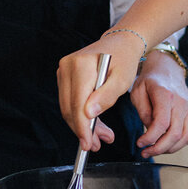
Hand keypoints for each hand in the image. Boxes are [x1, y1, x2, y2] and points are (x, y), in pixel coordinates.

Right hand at [57, 32, 146, 150]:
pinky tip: (94, 124)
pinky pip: (69, 102)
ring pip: (68, 108)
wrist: (120, 44)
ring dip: (82, 126)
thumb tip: (88, 114)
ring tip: (100, 137)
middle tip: (99, 144)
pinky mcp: (64, 76)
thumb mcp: (122, 79)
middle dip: (83, 130)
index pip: (77, 103)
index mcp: (81, 64)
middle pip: (70, 108)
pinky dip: (80, 116)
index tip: (88, 144)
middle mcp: (67, 66)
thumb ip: (106, 96)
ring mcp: (63, 71)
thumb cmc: (124, 59)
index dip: (82, 127)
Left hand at [130, 51, 187, 157]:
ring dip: (170, 149)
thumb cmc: (150, 81)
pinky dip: (179, 144)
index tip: (140, 143)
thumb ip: (143, 112)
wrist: (167, 70)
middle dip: (158, 148)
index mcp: (165, 94)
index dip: (150, 138)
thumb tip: (150, 131)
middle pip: (175, 133)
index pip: (162, 123)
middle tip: (145, 151)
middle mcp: (181, 102)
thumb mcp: (138, 92)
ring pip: (186, 137)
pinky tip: (166, 143)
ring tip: (155, 149)